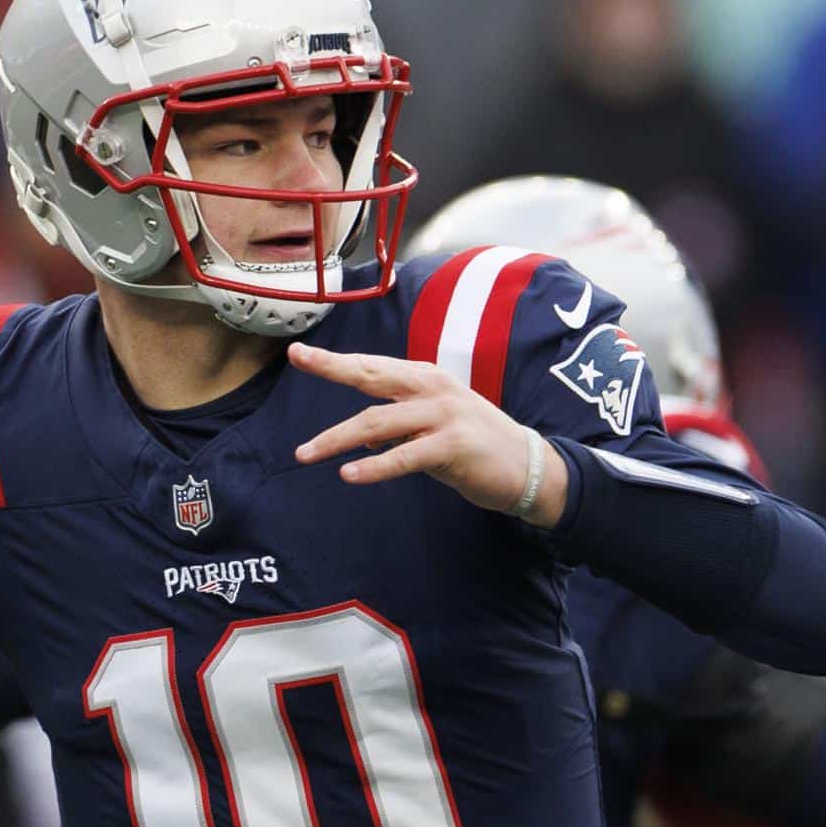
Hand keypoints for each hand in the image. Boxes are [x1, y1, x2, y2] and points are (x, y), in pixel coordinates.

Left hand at [289, 343, 568, 527]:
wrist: (528, 466)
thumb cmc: (475, 444)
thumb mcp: (432, 427)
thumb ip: (397, 426)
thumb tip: (358, 439)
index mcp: (426, 378)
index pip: (373, 366)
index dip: (336, 360)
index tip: (299, 352)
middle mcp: (433, 388)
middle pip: (372, 376)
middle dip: (332, 367)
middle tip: (298, 358)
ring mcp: (444, 415)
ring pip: (378, 423)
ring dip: (336, 438)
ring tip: (305, 453)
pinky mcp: (453, 446)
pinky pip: (404, 457)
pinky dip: (374, 466)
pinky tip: (348, 474)